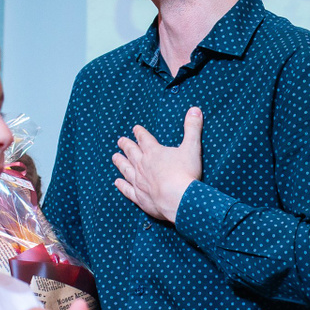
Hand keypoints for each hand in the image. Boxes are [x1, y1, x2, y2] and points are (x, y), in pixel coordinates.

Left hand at [113, 107, 202, 222]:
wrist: (178, 199)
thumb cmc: (185, 173)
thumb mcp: (192, 147)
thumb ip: (192, 128)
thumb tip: (195, 109)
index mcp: (154, 152)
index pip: (144, 139)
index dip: (139, 133)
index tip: (135, 128)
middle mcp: (143, 165)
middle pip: (131, 153)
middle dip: (126, 145)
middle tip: (120, 141)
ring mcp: (139, 182)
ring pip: (126, 169)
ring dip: (120, 162)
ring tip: (114, 157)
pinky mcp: (140, 197)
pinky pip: (127, 190)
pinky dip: (122, 186)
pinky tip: (117, 182)